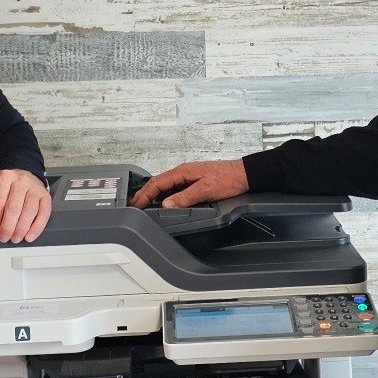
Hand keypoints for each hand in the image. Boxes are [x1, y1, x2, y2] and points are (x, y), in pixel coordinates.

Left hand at [0, 171, 51, 243]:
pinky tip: (29, 236)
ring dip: (21, 229)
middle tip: (3, 238)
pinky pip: (44, 214)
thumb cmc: (5, 189)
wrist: (22, 177)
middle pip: (14, 207)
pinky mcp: (45, 197)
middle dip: (7, 227)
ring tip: (14, 238)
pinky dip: (36, 228)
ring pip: (29, 211)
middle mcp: (21, 181)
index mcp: (4, 178)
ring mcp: (35, 188)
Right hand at [130, 159, 248, 209]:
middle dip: (144, 194)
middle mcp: (183, 173)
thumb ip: (185, 197)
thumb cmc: (228, 178)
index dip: (144, 194)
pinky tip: (164, 203)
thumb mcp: (205, 190)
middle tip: (134, 206)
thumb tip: (167, 204)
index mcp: (183, 171)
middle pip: (158, 184)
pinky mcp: (194, 182)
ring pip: (165, 186)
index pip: (157, 183)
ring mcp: (188, 177)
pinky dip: (165, 196)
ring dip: (153, 195)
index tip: (136, 204)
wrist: (243, 175)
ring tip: (144, 205)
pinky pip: (174, 189)